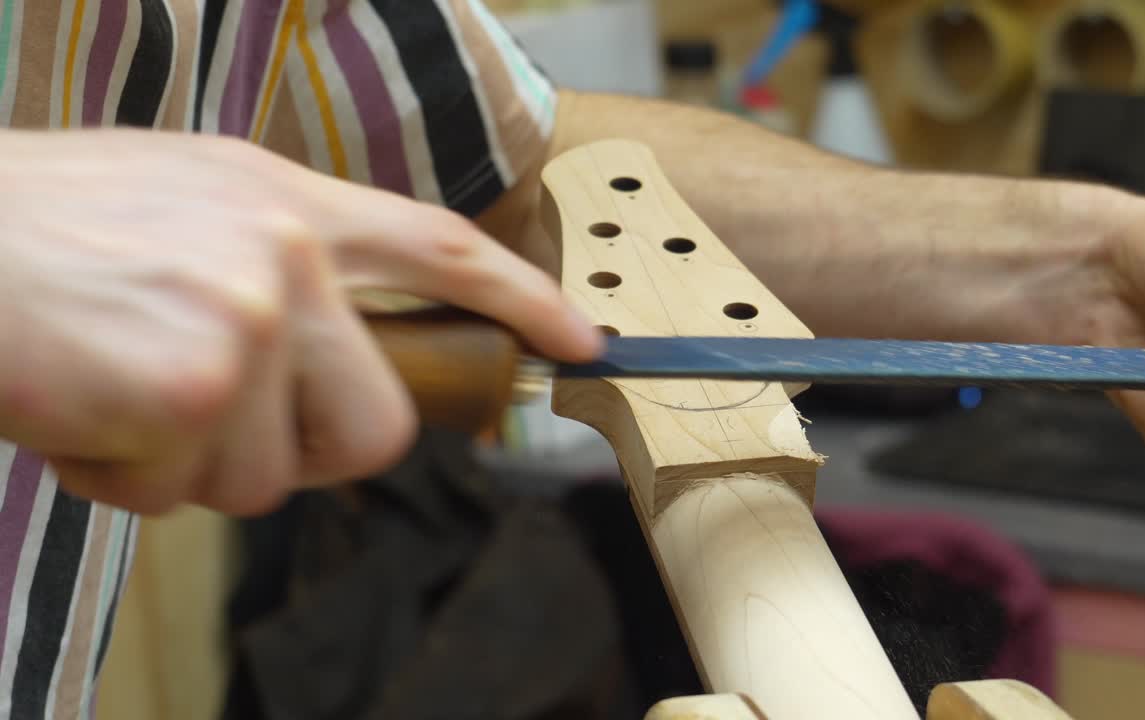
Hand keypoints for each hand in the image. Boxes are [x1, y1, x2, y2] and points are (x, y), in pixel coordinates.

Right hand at [0, 128, 600, 515]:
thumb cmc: (37, 228)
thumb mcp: (180, 198)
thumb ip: (271, 261)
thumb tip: (326, 356)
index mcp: (288, 203)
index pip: (443, 251)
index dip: (522, 299)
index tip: (580, 341)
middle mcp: (289, 256)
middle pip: (374, 429)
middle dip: (297, 457)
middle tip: (211, 428)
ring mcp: (251, 320)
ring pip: (262, 478)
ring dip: (178, 464)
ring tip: (109, 391)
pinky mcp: (199, 385)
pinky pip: (179, 494)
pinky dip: (116, 477)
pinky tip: (74, 407)